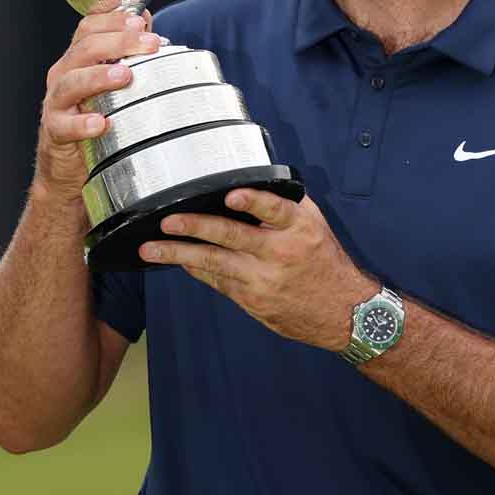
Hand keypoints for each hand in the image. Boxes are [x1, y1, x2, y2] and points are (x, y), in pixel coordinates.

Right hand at [34, 0, 164, 201]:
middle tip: (149, 43)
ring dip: (99, 76)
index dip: (112, 18)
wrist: (66, 165)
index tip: (139, 18)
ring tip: (124, 76)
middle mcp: (64, 74)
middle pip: (85, 48)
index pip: (89, 27)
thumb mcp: (107, 83)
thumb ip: (124, 53)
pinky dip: (82, 124)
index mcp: (77, 59)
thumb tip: (146, 21)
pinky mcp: (54, 130)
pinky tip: (101, 124)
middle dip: (119, 42)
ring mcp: (57, 102)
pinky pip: (65, 125)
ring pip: (72, 81)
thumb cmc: (89, 117)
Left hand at [141, 189, 371, 350]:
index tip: (231, 194)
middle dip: (195, 227)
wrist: (343, 311)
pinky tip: (177, 260)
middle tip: (167, 221)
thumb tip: (248, 182)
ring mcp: (263, 280)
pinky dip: (196, 269)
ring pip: (214, 263)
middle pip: (232, 237)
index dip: (253, 201)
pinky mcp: (252, 301)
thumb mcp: (313, 224)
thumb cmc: (324, 260)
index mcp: (299, 228)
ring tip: (151, 249)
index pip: (274, 209)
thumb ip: (283, 205)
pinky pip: (217, 281)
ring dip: (178, 254)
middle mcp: (279, 253)